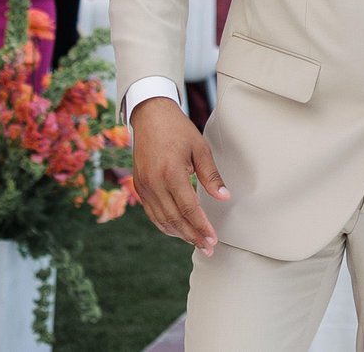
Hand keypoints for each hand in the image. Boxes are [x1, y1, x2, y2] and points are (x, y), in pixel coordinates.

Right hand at [130, 95, 228, 251]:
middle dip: (192, 236)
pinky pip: (152, 213)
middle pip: (175, 219)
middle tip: (208, 248)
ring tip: (196, 242)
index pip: (189, 208)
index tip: (213, 239)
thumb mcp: (200, 148)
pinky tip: (178, 230)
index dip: (201, 226)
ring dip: (179, 234)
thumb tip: (224, 197)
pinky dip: (165, 225)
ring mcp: (144, 186)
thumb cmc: (178, 129)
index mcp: (170, 172)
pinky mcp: (139, 186)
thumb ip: (211, 175)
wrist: (150, 115)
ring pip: (162, 220)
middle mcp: (154, 182)